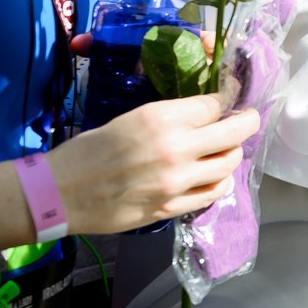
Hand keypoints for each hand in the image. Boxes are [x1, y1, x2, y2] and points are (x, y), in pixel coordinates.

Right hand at [49, 94, 258, 234]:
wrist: (61, 192)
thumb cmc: (88, 150)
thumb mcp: (130, 118)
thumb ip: (169, 118)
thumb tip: (201, 114)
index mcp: (161, 118)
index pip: (214, 104)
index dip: (225, 99)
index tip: (229, 99)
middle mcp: (176, 148)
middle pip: (234, 133)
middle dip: (246, 122)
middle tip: (246, 119)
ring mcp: (177, 182)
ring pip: (228, 165)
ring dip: (231, 155)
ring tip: (225, 150)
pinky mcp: (172, 208)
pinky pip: (213, 194)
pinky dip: (219, 182)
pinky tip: (214, 177)